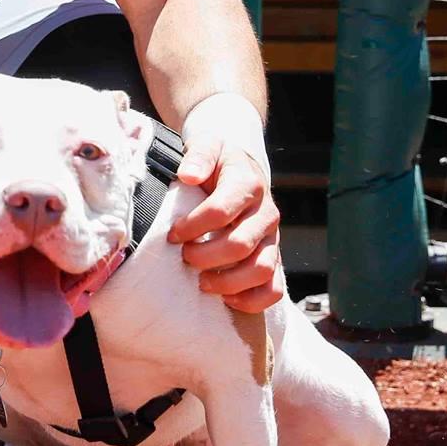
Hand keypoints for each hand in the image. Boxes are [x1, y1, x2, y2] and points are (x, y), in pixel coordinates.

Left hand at [170, 123, 284, 313]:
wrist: (240, 169)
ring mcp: (272, 238)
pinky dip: (252, 299)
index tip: (173, 233)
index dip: (193, 226)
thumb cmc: (218, 161)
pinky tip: (227, 298)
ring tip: (201, 282)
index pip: (220, 210)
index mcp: (248, 184)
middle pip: (239, 245)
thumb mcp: (207, 145)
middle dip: (204, 256)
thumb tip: (188, 175)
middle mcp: (265, 213)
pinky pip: (274, 288)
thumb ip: (198, 155)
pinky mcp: (274, 257)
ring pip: (260, 270)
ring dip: (227, 282)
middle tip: (184, 256)